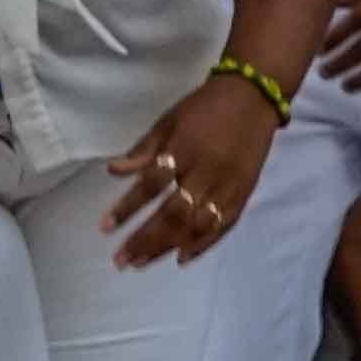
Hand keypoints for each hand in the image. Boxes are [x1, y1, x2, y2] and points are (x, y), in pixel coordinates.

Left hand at [102, 67, 281, 268]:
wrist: (255, 97)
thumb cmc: (205, 107)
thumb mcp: (168, 120)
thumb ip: (143, 149)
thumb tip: (113, 171)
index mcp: (185, 148)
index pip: (152, 183)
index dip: (128, 207)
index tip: (105, 228)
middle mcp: (207, 171)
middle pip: (174, 213)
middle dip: (145, 239)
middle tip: (121, 260)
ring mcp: (229, 185)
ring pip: (197, 224)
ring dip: (168, 246)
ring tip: (142, 263)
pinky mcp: (244, 193)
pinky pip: (224, 224)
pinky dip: (204, 243)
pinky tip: (182, 258)